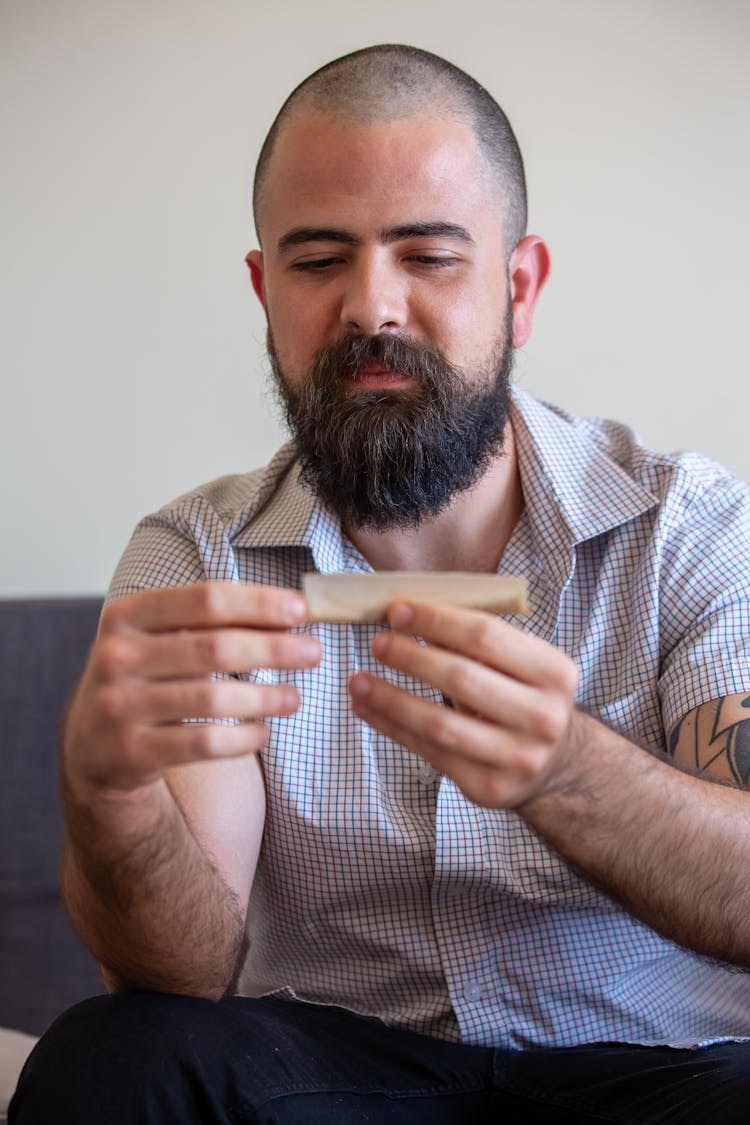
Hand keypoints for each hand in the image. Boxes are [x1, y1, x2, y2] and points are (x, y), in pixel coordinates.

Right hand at [63, 581, 321, 794]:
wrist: (91, 747)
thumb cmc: (142, 680)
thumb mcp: (157, 639)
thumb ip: (208, 623)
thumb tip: (290, 611)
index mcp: (126, 615)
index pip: (205, 599)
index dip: (259, 603)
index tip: (301, 610)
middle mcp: (118, 657)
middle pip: (215, 647)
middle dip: (274, 648)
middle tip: (313, 652)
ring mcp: (121, 706)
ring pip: (213, 699)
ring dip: (266, 697)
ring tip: (295, 697)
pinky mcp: (133, 752)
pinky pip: (206, 744)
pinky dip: (244, 738)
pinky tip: (264, 732)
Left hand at [348, 599, 577, 808]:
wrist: (554, 763)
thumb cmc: (523, 697)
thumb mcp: (519, 664)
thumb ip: (473, 641)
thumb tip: (407, 614)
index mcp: (554, 673)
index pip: (486, 636)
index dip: (437, 620)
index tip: (398, 610)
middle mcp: (544, 717)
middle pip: (462, 678)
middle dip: (411, 657)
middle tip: (377, 643)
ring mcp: (518, 758)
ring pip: (439, 723)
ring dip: (390, 698)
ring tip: (358, 681)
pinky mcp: (489, 787)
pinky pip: (430, 752)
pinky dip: (392, 728)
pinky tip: (367, 709)